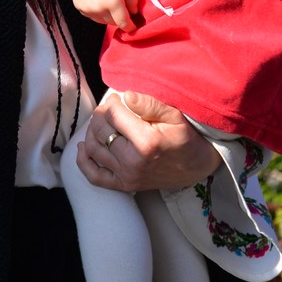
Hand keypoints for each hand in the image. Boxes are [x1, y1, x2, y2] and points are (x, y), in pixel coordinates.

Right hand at [65, 0, 137, 29]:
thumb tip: (134, 13)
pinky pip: (92, 16)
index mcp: (113, 2)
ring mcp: (88, 9)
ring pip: (103, 21)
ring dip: (108, 16)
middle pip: (113, 23)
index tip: (133, 27)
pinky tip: (98, 0)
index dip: (130, 27)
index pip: (124, 23)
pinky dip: (97, 12)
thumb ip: (133, 0)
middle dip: (119, 19)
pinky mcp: (80, 8)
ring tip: (108, 3)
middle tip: (121, 9)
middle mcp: (99, 8)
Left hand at [77, 90, 222, 193]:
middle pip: (100, 130)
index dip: (111, 102)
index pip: (113, 114)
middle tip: (110, 109)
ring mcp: (127, 175)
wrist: (197, 166)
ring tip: (101, 123)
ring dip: (92, 131)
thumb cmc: (185, 138)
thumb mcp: (174, 115)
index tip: (117, 99)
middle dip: (101, 114)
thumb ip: (149, 104)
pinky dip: (83, 161)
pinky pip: (94, 176)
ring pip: (94, 149)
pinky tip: (84, 147)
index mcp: (146, 141)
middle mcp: (133, 161)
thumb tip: (125, 96)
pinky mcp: (124, 185)